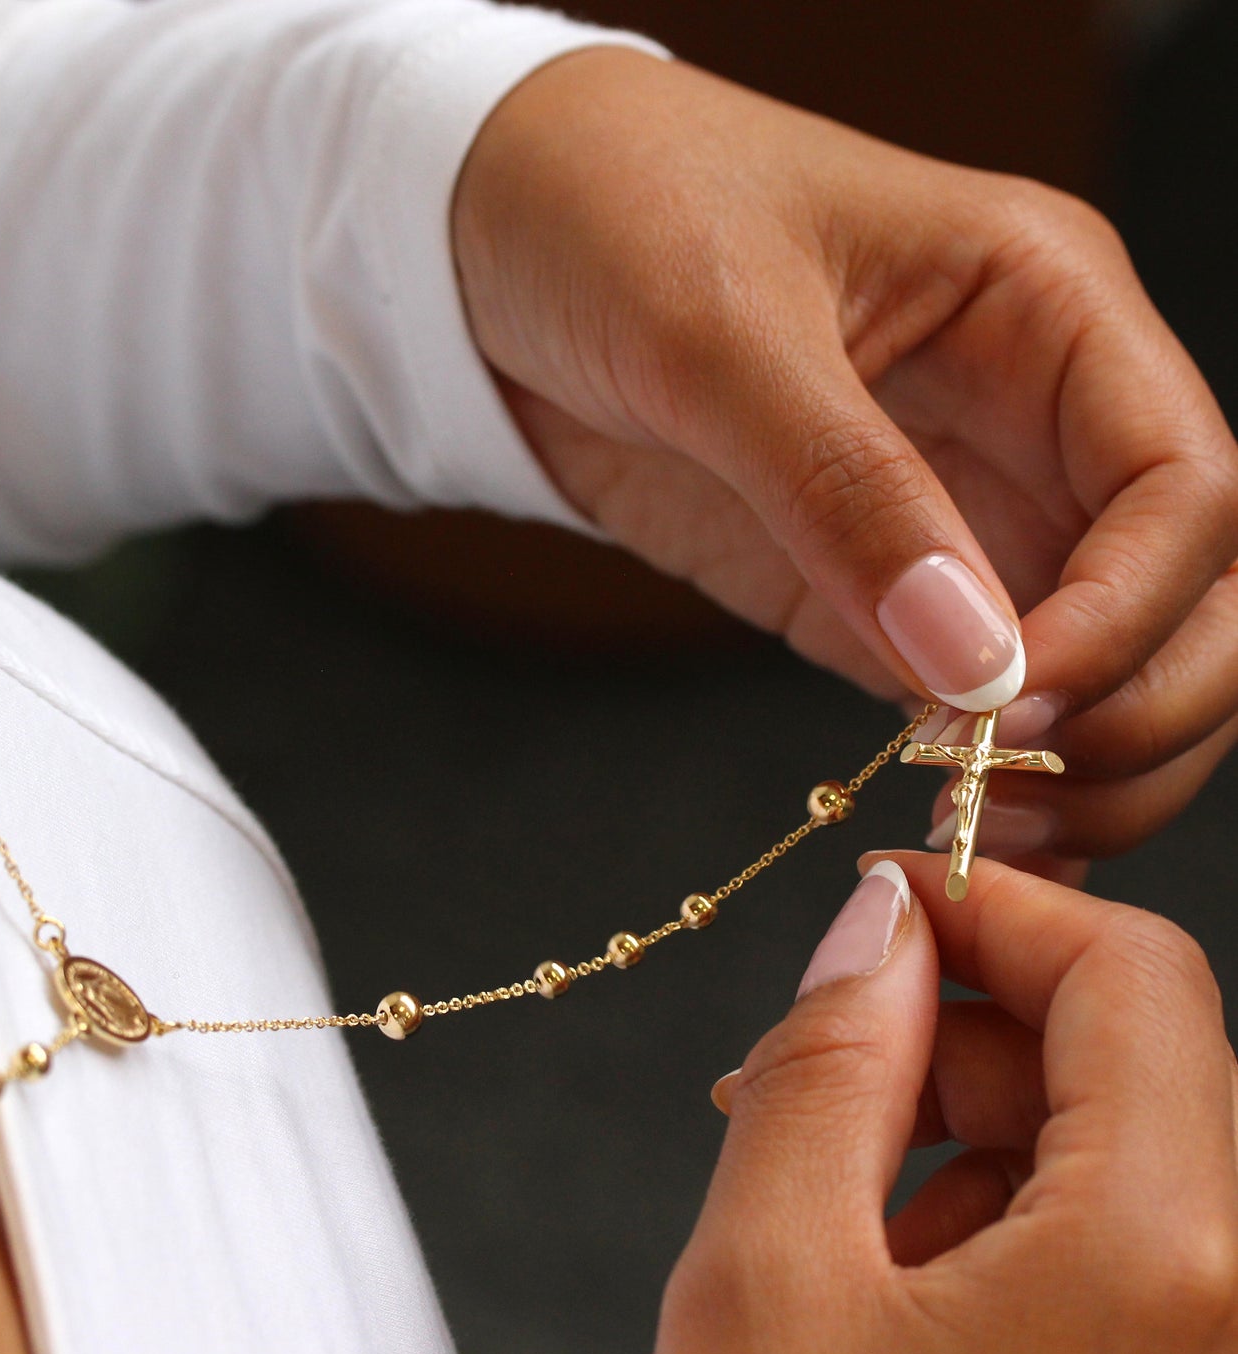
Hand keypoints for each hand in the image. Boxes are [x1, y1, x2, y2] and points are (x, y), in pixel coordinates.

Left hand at [452, 49, 1237, 859]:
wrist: (494, 245)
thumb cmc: (613, 215)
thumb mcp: (720, 333)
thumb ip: (848, 488)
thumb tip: (972, 657)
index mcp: (1045, 306)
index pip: (1186, 486)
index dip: (1132, 614)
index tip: (1013, 700)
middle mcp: (1032, 416)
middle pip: (1190, 593)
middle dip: (1142, 709)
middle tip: (1009, 789)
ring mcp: (958, 507)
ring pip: (1106, 661)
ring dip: (1081, 764)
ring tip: (974, 829)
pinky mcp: (874, 582)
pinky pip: (975, 688)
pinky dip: (986, 770)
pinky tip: (946, 825)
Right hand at [638, 854, 1237, 1353]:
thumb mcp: (767, 1277)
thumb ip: (828, 1061)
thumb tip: (879, 924)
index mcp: (1159, 1262)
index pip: (1131, 971)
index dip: (994, 907)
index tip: (884, 900)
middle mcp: (1235, 1325)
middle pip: (1123, 1059)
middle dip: (952, 1033)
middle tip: (807, 1068)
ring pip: (1113, 1155)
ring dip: (961, 1131)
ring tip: (825, 1199)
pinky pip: (1120, 1256)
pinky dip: (1000, 1224)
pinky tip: (889, 1277)